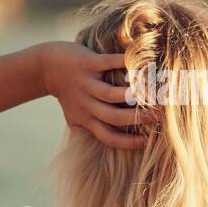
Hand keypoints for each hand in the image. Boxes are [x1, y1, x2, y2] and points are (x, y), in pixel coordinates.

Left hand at [37, 41, 153, 149]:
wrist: (46, 67)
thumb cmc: (66, 92)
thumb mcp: (74, 115)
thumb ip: (88, 129)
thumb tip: (111, 143)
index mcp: (86, 118)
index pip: (108, 136)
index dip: (127, 142)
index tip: (147, 141)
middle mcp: (86, 103)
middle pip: (114, 117)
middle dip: (138, 118)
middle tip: (161, 116)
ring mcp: (87, 83)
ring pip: (111, 94)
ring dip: (132, 94)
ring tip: (153, 93)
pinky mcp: (86, 63)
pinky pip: (107, 63)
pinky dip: (123, 62)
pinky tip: (140, 63)